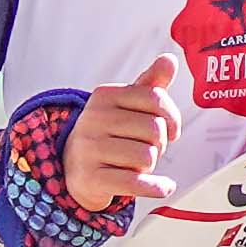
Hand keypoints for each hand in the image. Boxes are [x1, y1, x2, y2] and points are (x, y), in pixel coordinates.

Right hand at [60, 45, 187, 215]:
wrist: (73, 169)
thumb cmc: (111, 134)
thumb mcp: (128, 106)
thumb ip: (151, 84)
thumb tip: (170, 59)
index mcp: (104, 95)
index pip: (157, 99)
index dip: (172, 117)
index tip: (168, 128)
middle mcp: (92, 119)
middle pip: (155, 130)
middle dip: (158, 144)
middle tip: (144, 148)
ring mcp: (88, 149)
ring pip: (147, 157)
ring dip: (148, 166)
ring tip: (132, 163)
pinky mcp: (90, 178)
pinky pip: (135, 182)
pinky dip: (155, 187)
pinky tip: (164, 187)